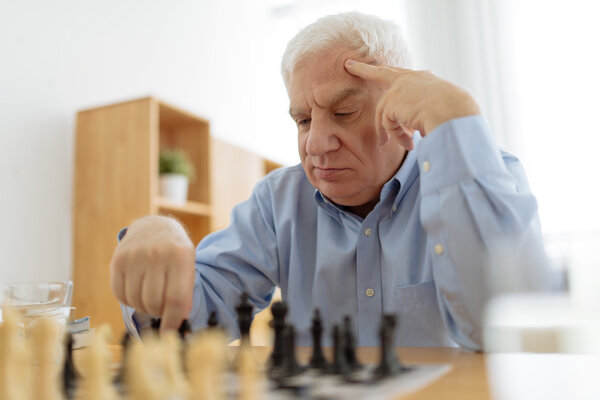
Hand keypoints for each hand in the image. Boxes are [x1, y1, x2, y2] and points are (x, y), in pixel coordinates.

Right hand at [109, 215, 195, 332]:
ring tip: (151, 297)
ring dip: (144, 307)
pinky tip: (137, 290)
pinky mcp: (118, 260)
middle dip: (159, 312)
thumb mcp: (188, 266)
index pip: (175, 299)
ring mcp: (135, 256)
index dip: (172, 322)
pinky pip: (120, 294)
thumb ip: (185, 295)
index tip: (169, 335)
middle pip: (154, 302)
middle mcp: (157, 254)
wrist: (154, 227)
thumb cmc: (175, 253)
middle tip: (162, 306)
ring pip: (136, 301)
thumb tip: (177, 328)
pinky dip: (129, 300)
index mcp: (180, 256)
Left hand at [344, 59, 479, 149]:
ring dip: (392, 132)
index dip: (389, 72)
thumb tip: (414, 130)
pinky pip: (388, 124)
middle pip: (381, 73)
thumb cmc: (455, 114)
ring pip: (384, 113)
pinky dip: (397, 136)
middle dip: (363, 69)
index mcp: (423, 79)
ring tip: (407, 145)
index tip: (377, 66)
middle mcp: (410, 78)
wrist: (454, 112)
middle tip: (348, 65)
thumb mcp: (440, 110)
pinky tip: (410, 144)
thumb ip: (423, 113)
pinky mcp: (392, 101)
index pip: (401, 74)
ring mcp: (399, 88)